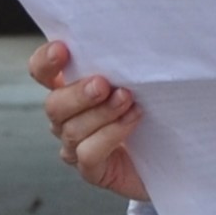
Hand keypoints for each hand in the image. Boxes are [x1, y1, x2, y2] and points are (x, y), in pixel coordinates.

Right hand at [28, 39, 149, 200]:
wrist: (173, 156)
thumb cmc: (154, 111)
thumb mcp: (139, 83)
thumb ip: (123, 66)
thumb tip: (127, 44)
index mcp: (71, 90)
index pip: (42, 73)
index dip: (45, 62)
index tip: (62, 49)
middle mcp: (67, 119)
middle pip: (53, 105)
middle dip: (78, 93)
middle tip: (103, 84)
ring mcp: (76, 147)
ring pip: (72, 130)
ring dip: (101, 112)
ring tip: (128, 100)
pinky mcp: (92, 170)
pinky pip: (88, 154)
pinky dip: (110, 135)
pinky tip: (132, 120)